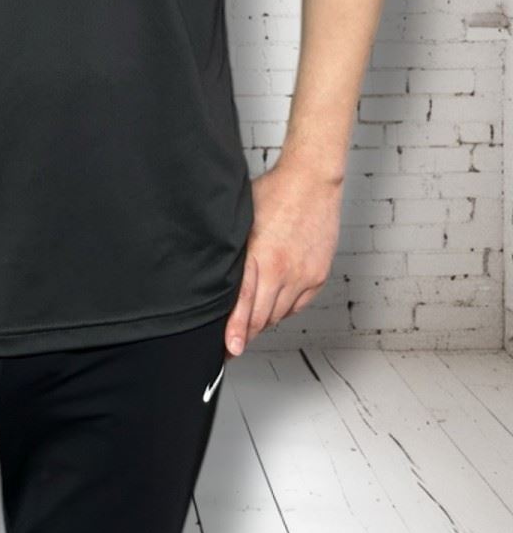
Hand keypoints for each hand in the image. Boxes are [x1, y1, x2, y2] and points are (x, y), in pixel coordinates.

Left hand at [224, 160, 342, 357]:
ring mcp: (304, 276)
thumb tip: (214, 276)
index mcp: (261, 258)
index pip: (244, 305)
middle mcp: (285, 271)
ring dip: (263, 319)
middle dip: (245, 333)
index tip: (228, 350)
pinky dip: (283, 308)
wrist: (312, 182)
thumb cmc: (273, 195)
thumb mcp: (243, 224)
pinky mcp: (318, 276)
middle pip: (262, 317)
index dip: (235, 332)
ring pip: (279, 314)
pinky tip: (273, 301)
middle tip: (231, 344)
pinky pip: (297, 305)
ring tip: (249, 321)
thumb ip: (234, 255)